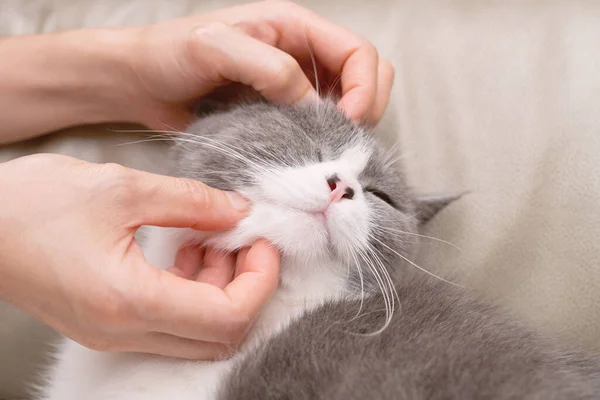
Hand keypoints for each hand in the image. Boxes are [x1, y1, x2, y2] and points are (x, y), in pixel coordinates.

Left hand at [0, 1, 391, 142]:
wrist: (140, 81)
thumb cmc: (170, 53)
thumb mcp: (216, 47)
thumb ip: (270, 69)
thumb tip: (313, 105)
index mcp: (296, 27)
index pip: (359, 53)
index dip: (363, 89)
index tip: (344, 123)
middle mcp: (303, 55)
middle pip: (366, 77)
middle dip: (365, 108)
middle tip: (340, 140)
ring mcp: (294, 87)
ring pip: (347, 106)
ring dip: (345, 129)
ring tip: (320, 150)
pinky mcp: (280, 114)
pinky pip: (316, 129)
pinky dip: (320, 144)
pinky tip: (302, 157)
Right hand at [0, 154, 279, 358]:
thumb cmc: (33, 203)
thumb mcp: (121, 187)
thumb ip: (192, 201)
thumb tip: (240, 210)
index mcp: (130, 301)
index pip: (228, 317)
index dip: (261, 279)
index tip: (264, 240)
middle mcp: (125, 331)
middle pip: (220, 335)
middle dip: (248, 286)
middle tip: (247, 239)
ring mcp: (115, 334)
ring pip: (198, 333)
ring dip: (221, 287)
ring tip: (214, 236)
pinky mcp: (109, 324)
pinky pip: (171, 322)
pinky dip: (193, 290)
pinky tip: (188, 248)